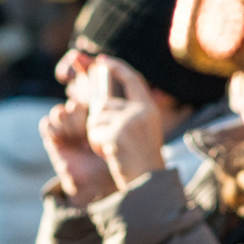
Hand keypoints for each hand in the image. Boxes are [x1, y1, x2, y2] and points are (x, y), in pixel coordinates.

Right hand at [40, 100, 114, 208]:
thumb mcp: (116, 140)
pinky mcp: (52, 140)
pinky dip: (52, 128)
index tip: (98, 128)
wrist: (96, 184)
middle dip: (79, 118)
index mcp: (97, 119)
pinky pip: (46, 123)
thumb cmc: (111, 162)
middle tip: (84, 136)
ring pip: (59, 111)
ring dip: (66, 124)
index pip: (90, 101)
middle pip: (73, 105)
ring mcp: (66, 130)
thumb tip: (112, 104)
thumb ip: (113, 123)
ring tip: (73, 138)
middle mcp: (81, 123)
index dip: (91, 111)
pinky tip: (61, 139)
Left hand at [81, 55, 166, 189]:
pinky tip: (110, 154)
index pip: (133, 79)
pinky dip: (96, 144)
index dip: (117, 67)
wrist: (148, 183)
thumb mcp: (140, 131)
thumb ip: (128, 114)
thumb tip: (101, 100)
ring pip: (96, 118)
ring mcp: (131, 122)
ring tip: (113, 149)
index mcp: (149, 109)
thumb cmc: (141, 161)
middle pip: (104, 104)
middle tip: (109, 140)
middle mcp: (142, 112)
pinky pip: (94, 132)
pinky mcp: (119, 134)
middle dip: (98, 121)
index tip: (102, 60)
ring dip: (97, 135)